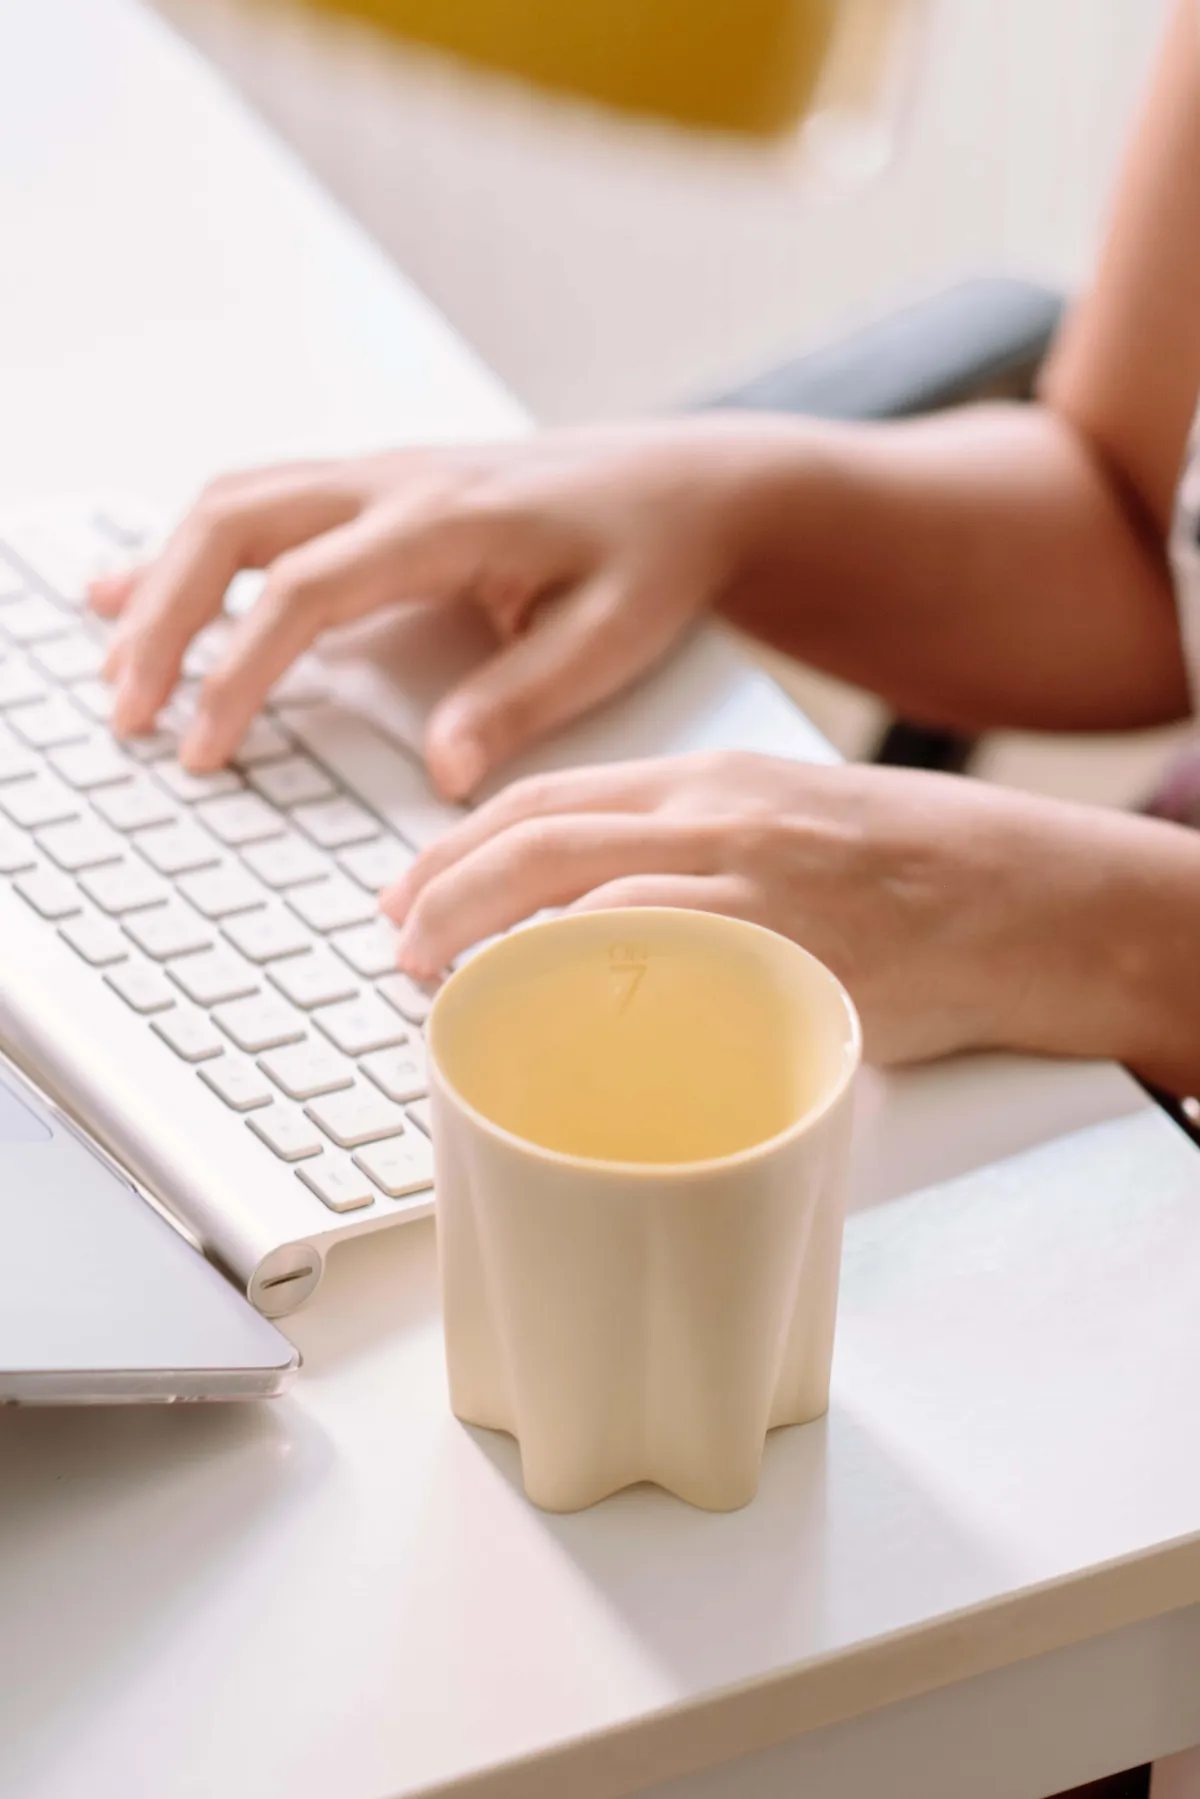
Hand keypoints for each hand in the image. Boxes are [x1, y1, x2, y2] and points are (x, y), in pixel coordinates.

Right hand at [91, 422, 772, 797]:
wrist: (685, 485)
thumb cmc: (653, 557)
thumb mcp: (611, 639)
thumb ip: (521, 698)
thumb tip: (439, 770)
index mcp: (447, 520)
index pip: (303, 590)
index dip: (237, 671)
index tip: (201, 748)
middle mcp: (397, 483)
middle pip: (233, 527)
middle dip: (162, 620)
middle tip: (128, 714)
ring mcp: (380, 478)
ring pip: (231, 506)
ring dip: (163, 582)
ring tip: (119, 668)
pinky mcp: (377, 492)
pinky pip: (261, 505)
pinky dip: (193, 552)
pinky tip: (142, 589)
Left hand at [382, 753, 1072, 1065]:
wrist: (1022, 894)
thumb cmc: (911, 873)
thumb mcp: (788, 827)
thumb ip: (696, 856)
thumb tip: (599, 920)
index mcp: (708, 782)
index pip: (550, 798)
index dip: (458, 847)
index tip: (410, 893)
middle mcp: (714, 816)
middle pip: (536, 838)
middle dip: (443, 893)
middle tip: (397, 947)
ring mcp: (746, 879)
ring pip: (576, 890)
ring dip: (488, 939)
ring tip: (440, 986)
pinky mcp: (783, 946)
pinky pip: (653, 956)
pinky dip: (578, 978)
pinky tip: (535, 1012)